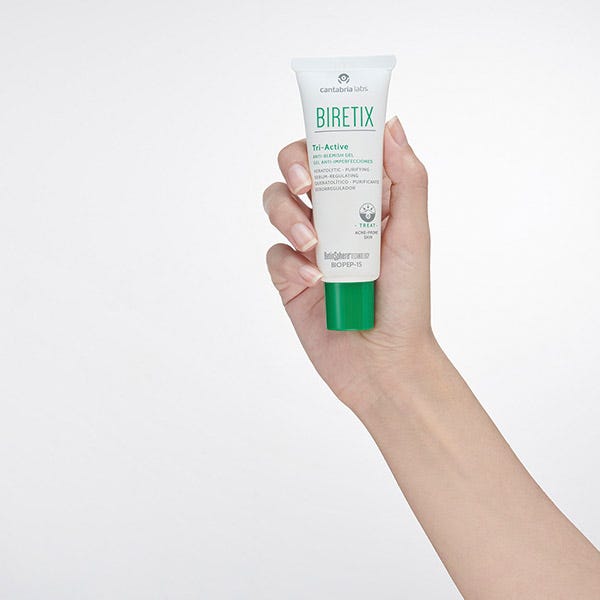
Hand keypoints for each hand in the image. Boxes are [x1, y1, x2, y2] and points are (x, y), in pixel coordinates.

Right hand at [264, 116, 435, 412]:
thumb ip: (406, 179)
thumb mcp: (413, 234)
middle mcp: (334, 218)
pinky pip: (274, 254)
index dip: (325, 135)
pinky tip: (314, 280)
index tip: (324, 134)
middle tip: (305, 183)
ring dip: (287, 216)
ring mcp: (309, 247)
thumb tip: (391, 125)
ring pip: (276, 205)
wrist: (384, 362)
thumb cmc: (406, 300)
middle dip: (293, 166)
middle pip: (296, 170)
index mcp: (365, 201)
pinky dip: (290, 263)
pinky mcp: (289, 278)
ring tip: (313, 245)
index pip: (338, 152)